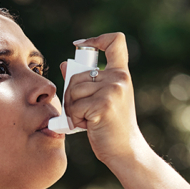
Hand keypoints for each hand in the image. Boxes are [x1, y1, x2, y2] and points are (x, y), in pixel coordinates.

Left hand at [60, 33, 148, 166]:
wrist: (125, 150)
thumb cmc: (110, 125)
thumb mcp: (101, 99)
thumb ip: (84, 81)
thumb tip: (64, 64)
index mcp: (121, 74)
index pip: (115, 41)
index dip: (96, 39)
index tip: (80, 46)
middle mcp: (119, 79)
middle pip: (77, 74)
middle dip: (71, 94)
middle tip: (83, 110)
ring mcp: (112, 91)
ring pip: (72, 90)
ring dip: (72, 108)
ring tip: (86, 118)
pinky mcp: (103, 105)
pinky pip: (74, 106)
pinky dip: (74, 119)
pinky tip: (87, 125)